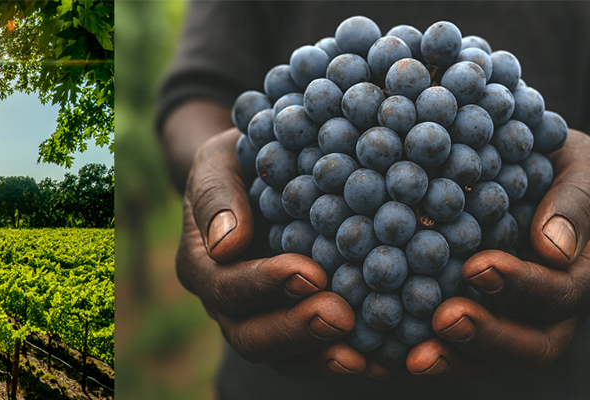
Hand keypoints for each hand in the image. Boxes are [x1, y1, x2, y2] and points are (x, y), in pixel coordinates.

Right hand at [175, 128, 365, 375]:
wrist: (264, 172)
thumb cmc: (240, 159)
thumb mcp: (220, 161)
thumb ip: (217, 195)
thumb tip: (226, 243)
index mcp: (202, 264)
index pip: (225, 286)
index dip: (264, 285)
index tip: (309, 274)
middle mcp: (227, 304)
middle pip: (251, 336)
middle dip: (296, 330)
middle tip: (341, 317)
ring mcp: (263, 321)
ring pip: (284, 357)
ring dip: (323, 357)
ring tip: (365, 355)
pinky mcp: (299, 327)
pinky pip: (318, 356)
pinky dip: (349, 360)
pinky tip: (386, 360)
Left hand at [401, 130, 589, 376]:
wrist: (545, 174)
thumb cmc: (564, 163)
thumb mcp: (582, 166)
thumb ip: (575, 202)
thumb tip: (553, 250)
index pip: (564, 294)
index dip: (523, 287)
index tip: (477, 267)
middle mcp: (563, 310)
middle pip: (536, 347)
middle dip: (489, 338)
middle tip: (444, 320)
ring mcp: (523, 322)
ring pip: (494, 360)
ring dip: (453, 358)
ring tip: (412, 355)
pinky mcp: (483, 322)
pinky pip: (455, 351)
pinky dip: (418, 355)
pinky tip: (381, 358)